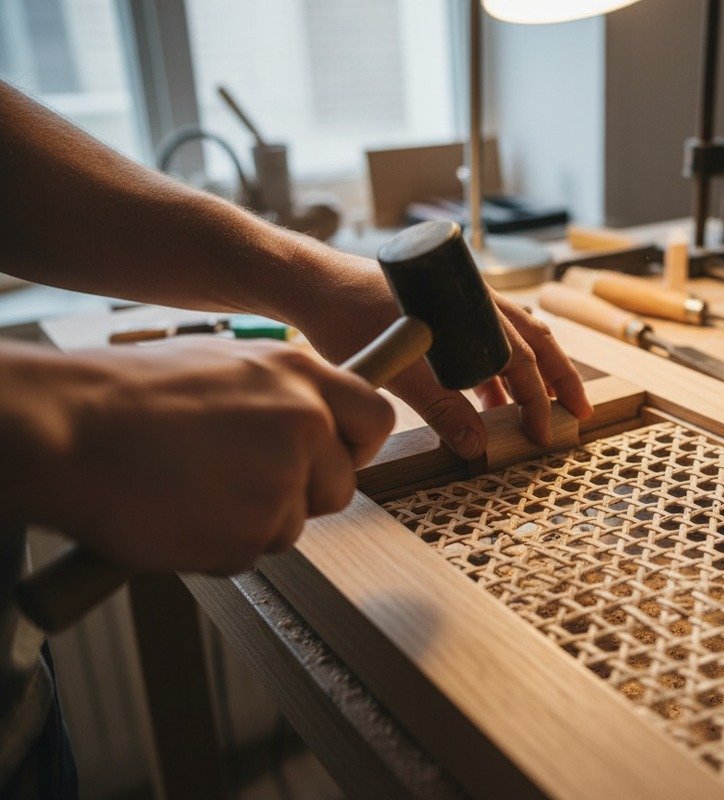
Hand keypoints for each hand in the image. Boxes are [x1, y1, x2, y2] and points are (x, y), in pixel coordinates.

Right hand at [19, 339, 392, 574]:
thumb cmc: (130, 397)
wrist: (67, 430)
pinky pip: (249, 555)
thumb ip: (283, 396)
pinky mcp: (250, 530)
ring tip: (191, 489)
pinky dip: (216, 547)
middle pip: (339, 487)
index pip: (376, 418)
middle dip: (300, 497)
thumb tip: (317, 426)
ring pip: (291, 526)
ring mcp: (281, 479)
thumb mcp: (226, 367)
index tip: (336, 460)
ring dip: (250, 523)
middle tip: (241, 485)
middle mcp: (304, 423)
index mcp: (300, 375)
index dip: (356, 448)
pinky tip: (176, 514)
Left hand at [294, 252, 591, 459]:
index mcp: (473, 315)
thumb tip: (478, 446)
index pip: (523, 363)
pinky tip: (490, 397)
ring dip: (532, 374)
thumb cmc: (352, 319)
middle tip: (579, 412)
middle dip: (560, 380)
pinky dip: (499, 367)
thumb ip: (441, 410)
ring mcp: (465, 303)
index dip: (538, 402)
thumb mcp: (400, 372)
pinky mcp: (448, 307)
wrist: (318, 284)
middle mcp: (477, 303)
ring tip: (538, 410)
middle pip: (536, 343)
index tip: (543, 435)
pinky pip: (490, 337)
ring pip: (517, 338)